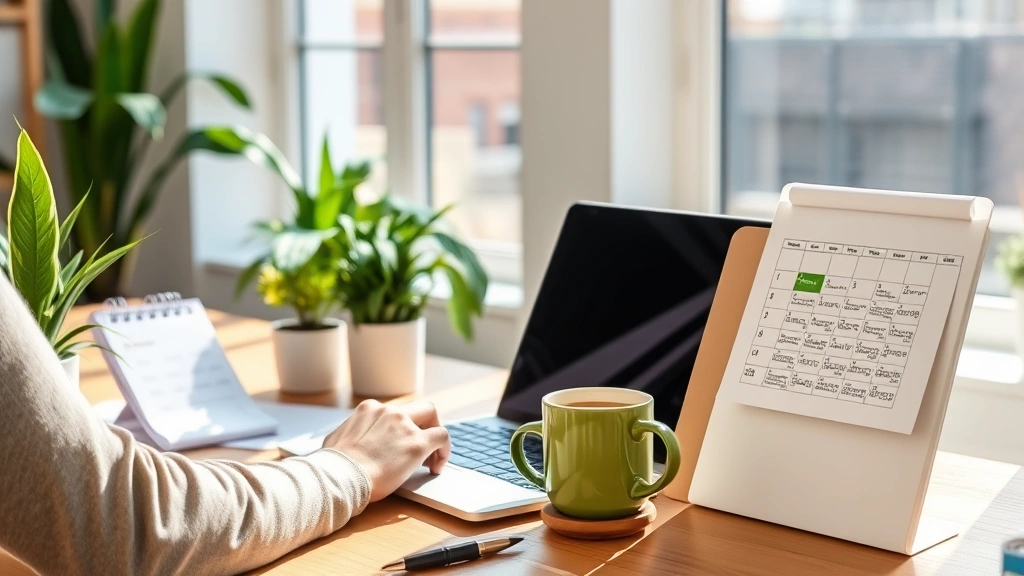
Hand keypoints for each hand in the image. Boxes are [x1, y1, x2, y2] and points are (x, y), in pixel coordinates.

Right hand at [323, 400, 450, 501]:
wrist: (341, 477)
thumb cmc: (334, 466)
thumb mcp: (336, 440)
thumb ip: (348, 435)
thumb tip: (345, 444)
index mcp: (369, 409)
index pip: (395, 412)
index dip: (402, 428)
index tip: (400, 445)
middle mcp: (389, 411)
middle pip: (418, 409)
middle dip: (424, 426)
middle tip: (422, 449)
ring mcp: (404, 425)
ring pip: (432, 418)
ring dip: (433, 439)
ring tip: (430, 462)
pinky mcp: (417, 443)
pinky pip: (442, 436)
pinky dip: (445, 449)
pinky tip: (437, 467)